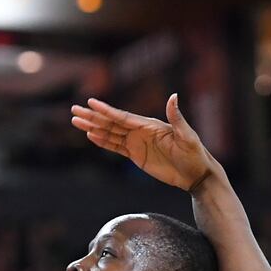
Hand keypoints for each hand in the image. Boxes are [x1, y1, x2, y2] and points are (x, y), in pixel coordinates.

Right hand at [72, 95, 217, 191]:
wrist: (196, 174)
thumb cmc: (195, 154)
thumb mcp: (187, 136)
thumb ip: (177, 117)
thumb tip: (173, 96)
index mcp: (150, 125)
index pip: (123, 117)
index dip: (106, 111)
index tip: (91, 103)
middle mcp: (141, 131)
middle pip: (111, 123)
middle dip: (92, 116)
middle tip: (74, 109)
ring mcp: (137, 143)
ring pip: (110, 133)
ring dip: (93, 127)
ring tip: (76, 121)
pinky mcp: (136, 155)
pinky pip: (116, 147)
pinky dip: (103, 141)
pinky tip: (91, 136)